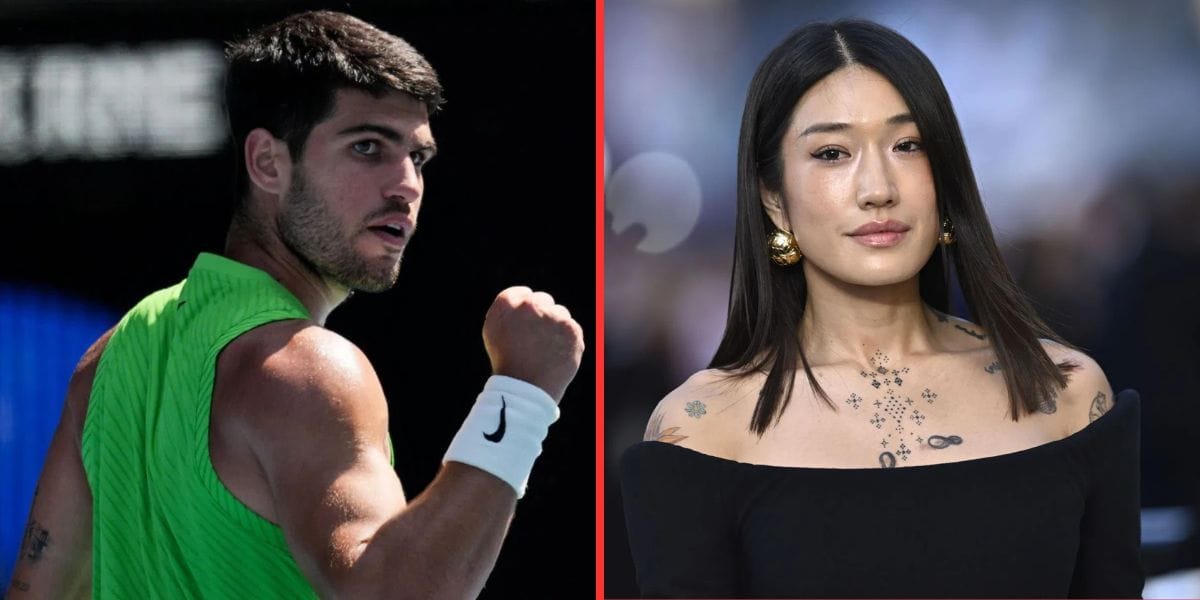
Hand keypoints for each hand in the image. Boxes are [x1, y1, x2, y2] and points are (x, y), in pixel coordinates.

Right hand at [482, 287, 583, 403]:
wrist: (525, 388)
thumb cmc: (506, 362)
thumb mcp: (494, 332)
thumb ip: (508, 308)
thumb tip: (527, 293)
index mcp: (506, 305)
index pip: (521, 293)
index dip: (525, 308)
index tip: (526, 322)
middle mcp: (530, 305)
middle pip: (542, 300)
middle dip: (541, 315)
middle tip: (535, 339)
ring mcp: (553, 316)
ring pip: (559, 313)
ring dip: (555, 326)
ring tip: (544, 349)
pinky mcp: (571, 329)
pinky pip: (571, 328)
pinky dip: (566, 339)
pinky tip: (556, 353)